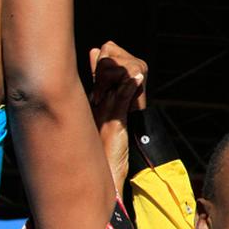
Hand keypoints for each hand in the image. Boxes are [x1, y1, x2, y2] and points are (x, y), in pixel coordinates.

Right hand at [88, 41, 147, 193]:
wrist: (105, 182)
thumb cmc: (106, 164)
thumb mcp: (106, 141)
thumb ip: (108, 125)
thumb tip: (110, 119)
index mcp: (91, 116)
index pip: (92, 87)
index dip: (94, 70)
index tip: (94, 53)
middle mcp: (94, 115)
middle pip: (98, 83)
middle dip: (102, 65)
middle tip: (104, 47)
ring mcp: (103, 119)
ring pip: (108, 88)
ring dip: (117, 71)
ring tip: (125, 57)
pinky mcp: (114, 125)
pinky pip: (121, 102)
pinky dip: (129, 88)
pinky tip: (137, 77)